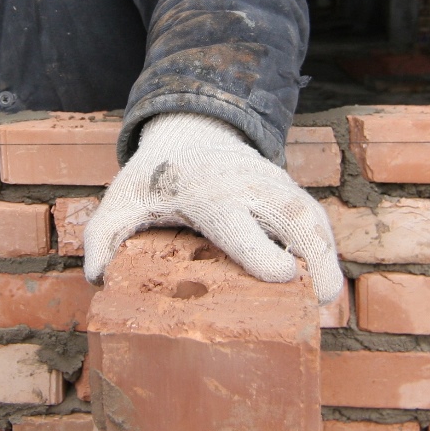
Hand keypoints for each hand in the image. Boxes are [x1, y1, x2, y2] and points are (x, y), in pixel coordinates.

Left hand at [83, 112, 342, 302]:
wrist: (188, 134)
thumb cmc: (154, 177)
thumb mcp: (120, 200)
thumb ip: (103, 235)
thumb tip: (97, 277)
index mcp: (209, 195)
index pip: (240, 225)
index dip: (263, 252)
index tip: (283, 275)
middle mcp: (247, 188)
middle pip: (290, 217)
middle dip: (314, 253)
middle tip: (327, 296)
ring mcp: (272, 186)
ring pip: (309, 216)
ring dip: (326, 253)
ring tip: (332, 295)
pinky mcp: (285, 190)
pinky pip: (313, 216)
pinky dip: (324, 244)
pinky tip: (327, 276)